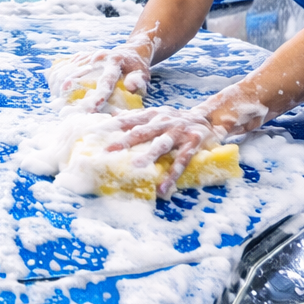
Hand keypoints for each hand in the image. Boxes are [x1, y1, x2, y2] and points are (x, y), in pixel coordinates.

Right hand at [49, 42, 151, 111]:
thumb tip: (131, 86)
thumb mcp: (143, 73)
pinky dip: (55, 78)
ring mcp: (87, 55)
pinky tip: (53, 90)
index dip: (97, 97)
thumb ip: (138, 80)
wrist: (130, 51)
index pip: (104, 81)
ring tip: (56, 102)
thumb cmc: (137, 68)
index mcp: (114, 61)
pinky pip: (62, 66)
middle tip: (64, 110)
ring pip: (66, 70)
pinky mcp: (80, 57)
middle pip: (78, 75)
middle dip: (69, 93)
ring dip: (59, 87)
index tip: (90, 111)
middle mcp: (98, 56)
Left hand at [101, 105, 221, 196]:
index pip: (128, 120)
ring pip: (161, 144)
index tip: (93, 133)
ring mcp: (179, 131)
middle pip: (141, 132)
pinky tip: (163, 188)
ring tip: (135, 167)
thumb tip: (112, 116)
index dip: (110, 126)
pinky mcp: (193, 142)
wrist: (210, 118)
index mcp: (152, 115)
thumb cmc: (176, 120)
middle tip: (107, 152)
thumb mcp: (156, 115)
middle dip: (123, 141)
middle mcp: (163, 121)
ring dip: (148, 156)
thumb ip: (136, 117)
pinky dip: (173, 175)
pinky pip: (183, 160)